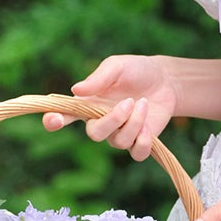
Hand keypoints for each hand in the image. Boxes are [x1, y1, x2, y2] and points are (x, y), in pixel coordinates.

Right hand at [42, 55, 179, 161]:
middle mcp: (101, 122)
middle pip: (94, 134)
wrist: (166, 80)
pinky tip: (148, 127)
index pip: (64, 115)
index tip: (54, 120)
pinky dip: (143, 142)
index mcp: (89, 103)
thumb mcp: (117, 66)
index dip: (54, 121)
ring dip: (134, 123)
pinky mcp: (139, 143)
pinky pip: (136, 153)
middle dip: (112, 120)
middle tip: (129, 102)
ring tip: (143, 102)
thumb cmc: (136, 70)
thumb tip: (76, 90)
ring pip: (119, 142)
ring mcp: (120, 134)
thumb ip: (98, 78)